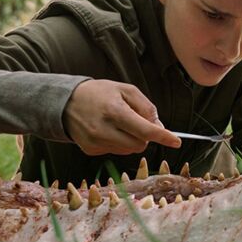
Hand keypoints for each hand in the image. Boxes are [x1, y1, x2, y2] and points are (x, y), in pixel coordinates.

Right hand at [63, 80, 180, 155]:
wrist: (65, 102)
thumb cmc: (100, 93)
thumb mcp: (125, 90)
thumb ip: (145, 107)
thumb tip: (158, 126)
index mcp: (114, 111)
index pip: (145, 130)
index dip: (163, 136)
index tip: (176, 141)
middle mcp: (103, 130)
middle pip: (140, 144)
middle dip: (146, 135)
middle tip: (138, 121)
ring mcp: (95, 142)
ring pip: (129, 150)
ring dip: (133, 139)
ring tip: (120, 123)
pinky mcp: (90, 150)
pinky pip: (116, 151)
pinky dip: (119, 143)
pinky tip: (109, 130)